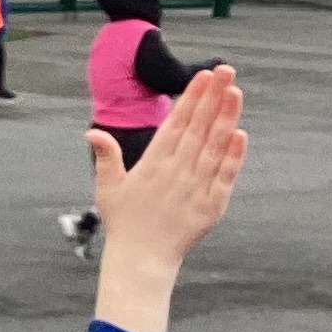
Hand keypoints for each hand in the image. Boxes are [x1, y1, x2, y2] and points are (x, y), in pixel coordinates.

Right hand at [86, 67, 244, 331]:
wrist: (141, 261)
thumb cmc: (124, 223)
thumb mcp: (108, 188)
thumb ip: (106, 157)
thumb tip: (92, 132)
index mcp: (153, 164)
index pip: (176, 123)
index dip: (191, 98)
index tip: (203, 76)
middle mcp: (176, 172)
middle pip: (198, 128)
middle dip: (213, 97)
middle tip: (226, 70)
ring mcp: (195, 188)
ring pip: (214, 147)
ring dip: (226, 118)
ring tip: (236, 92)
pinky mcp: (211, 207)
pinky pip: (224, 177)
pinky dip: (233, 156)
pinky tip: (240, 134)